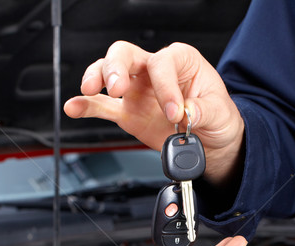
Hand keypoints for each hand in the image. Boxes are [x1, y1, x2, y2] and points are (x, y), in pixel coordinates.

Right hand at [64, 42, 243, 183]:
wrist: (212, 141)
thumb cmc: (217, 116)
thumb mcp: (220, 112)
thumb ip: (202, 110)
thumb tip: (185, 112)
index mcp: (180, 61)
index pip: (162, 63)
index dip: (165, 87)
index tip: (175, 112)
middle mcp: (154, 71)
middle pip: (126, 55)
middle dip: (117, 68)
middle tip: (118, 87)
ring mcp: (137, 91)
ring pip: (109, 73)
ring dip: (97, 78)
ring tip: (90, 90)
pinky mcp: (128, 113)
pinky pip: (103, 107)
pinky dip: (86, 106)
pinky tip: (74, 107)